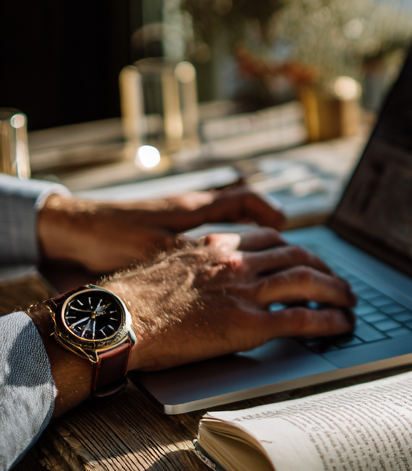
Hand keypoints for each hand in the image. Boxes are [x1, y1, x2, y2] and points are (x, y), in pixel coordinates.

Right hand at [30, 229, 355, 414]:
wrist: (116, 320)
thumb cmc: (129, 301)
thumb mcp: (167, 266)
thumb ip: (197, 267)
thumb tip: (207, 282)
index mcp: (218, 246)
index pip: (271, 240)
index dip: (297, 250)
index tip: (309, 258)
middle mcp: (237, 263)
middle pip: (298, 256)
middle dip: (325, 268)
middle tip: (339, 282)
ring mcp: (245, 292)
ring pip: (307, 282)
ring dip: (336, 291)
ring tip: (349, 302)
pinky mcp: (247, 324)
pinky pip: (301, 318)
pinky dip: (327, 320)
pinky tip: (341, 325)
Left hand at [36, 185, 285, 272]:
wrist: (67, 233)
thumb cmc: (108, 235)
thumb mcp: (159, 247)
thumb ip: (198, 254)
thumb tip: (236, 267)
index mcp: (194, 206)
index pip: (245, 198)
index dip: (269, 211)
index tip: (284, 227)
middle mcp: (188, 211)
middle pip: (239, 208)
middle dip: (264, 226)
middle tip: (282, 247)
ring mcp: (175, 223)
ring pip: (221, 225)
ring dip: (243, 239)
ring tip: (259, 260)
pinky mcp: (160, 238)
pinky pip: (202, 240)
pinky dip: (218, 251)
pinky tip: (217, 272)